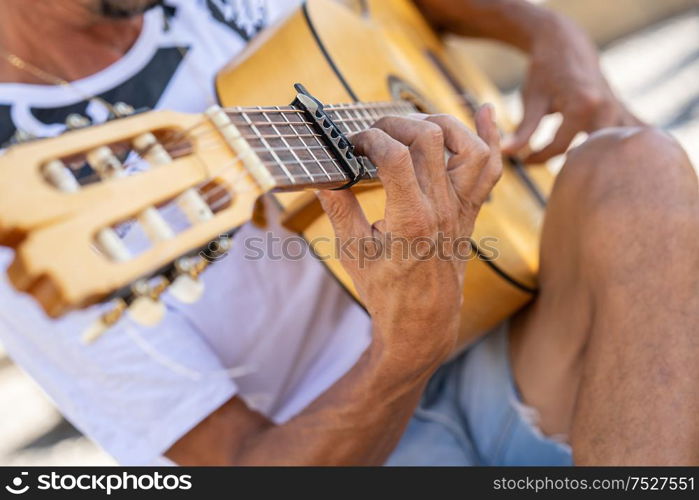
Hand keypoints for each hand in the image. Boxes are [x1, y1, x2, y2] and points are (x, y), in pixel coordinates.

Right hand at [317, 106, 501, 368]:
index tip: (352, 145)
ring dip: (442, 123)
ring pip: (469, 147)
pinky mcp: (470, 210)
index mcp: (410, 220)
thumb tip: (323, 175)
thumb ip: (339, 209)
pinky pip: (490, 168)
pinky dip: (491, 136)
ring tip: (414, 125)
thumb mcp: (352, 253)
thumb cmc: (386, 291)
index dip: (369, 139)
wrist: (424, 322)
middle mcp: (442, 208)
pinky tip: (483, 110)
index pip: (394, 155)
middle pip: (429, 138)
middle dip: (395, 124)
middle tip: (373, 135)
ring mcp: (461, 208)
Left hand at [503, 15, 642, 163]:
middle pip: (596, 154)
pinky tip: (624, 163)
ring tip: (583, 171)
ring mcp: (619, 110)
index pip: (560, 148)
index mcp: (582, 105)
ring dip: (603, 163)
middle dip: (577, 168)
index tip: (524, 161)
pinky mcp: (624, 111)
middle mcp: (606, 108)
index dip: (538, 159)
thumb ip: (523, 131)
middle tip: (557, 174)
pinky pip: (635, 136)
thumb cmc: (544, 73)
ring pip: (619, 149)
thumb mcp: (532, 100)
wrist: (566, 45)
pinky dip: (627, 150)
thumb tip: (506, 154)